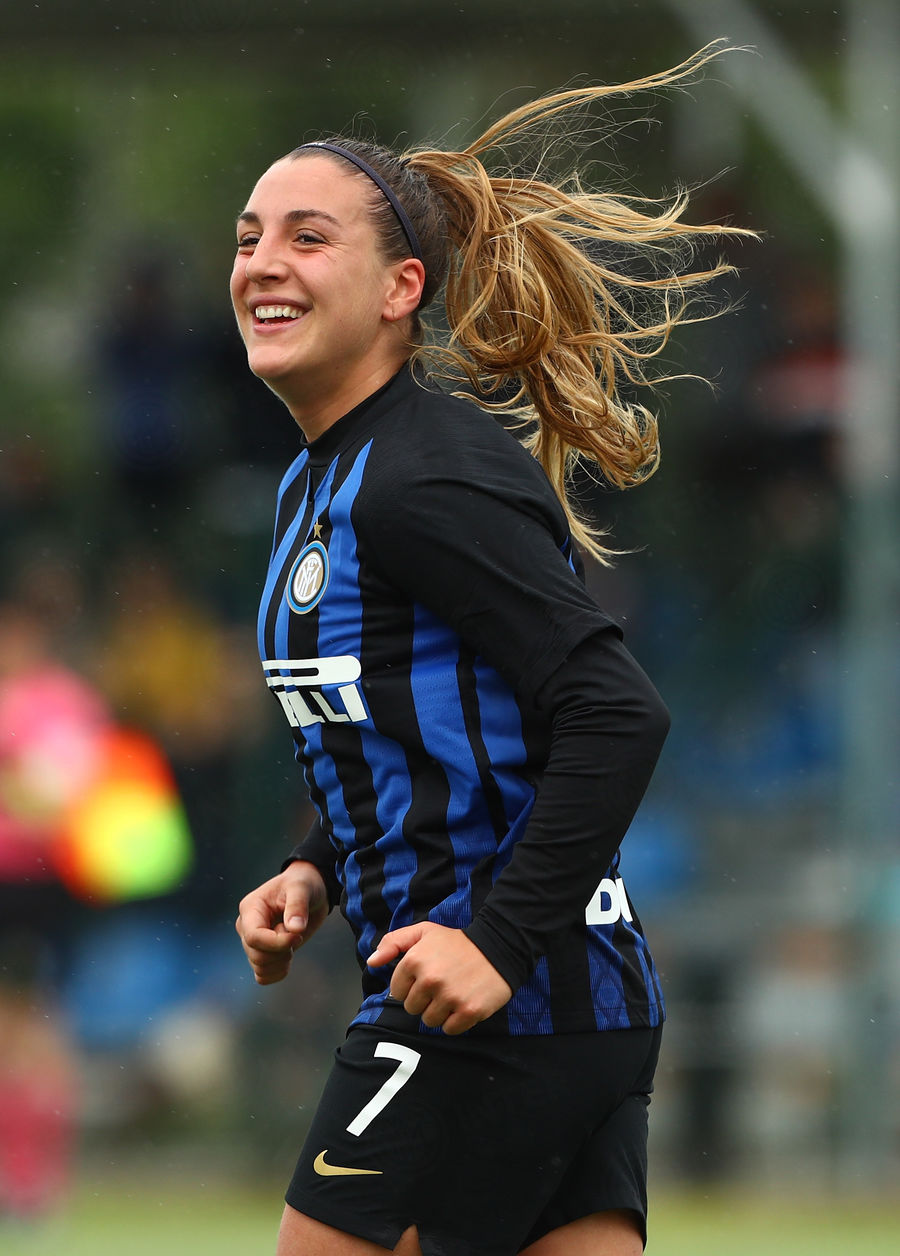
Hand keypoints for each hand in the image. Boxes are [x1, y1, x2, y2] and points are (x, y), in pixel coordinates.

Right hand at [236, 861, 328, 984]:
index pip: (254, 937)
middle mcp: (246, 927)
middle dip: (282, 951)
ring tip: (293, 942)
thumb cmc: (302, 884)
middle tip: (297, 936)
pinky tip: (288, 958)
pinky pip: (262, 976)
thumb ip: (297, 906)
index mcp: (250, 908)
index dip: (277, 943)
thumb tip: (295, 929)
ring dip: (281, 962)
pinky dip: (277, 973)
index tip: (298, 936)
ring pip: (259, 967)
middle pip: (257, 955)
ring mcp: (253, 942)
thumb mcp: (302, 888)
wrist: (309, 892)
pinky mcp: (263, 953)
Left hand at [367, 922, 512, 1034]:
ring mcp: (449, 997)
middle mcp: (430, 980)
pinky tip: (463, 1003)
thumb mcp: (424, 932)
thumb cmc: (456, 942)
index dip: (410, 985)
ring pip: (429, 1021)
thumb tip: (372, 962)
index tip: (425, 977)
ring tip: (452, 994)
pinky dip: (455, 1021)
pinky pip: (449, 1029)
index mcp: (414, 961)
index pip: (397, 991)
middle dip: (423, 1000)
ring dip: (439, 1012)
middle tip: (441, 985)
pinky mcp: (468, 1012)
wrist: (499, 947)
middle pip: (411, 1008)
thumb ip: (393, 943)